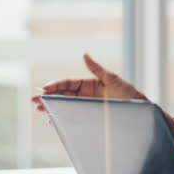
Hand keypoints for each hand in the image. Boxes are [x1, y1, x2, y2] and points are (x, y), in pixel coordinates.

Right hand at [31, 53, 146, 110]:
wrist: (140, 112)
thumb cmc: (129, 94)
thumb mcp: (114, 80)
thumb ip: (97, 69)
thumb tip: (84, 54)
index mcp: (90, 83)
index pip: (68, 83)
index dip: (55, 86)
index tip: (44, 89)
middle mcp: (86, 94)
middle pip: (63, 94)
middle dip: (48, 97)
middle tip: (33, 101)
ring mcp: (87, 106)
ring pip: (64, 105)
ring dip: (51, 107)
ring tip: (38, 110)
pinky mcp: (89, 116)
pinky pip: (72, 116)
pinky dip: (61, 117)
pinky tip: (52, 120)